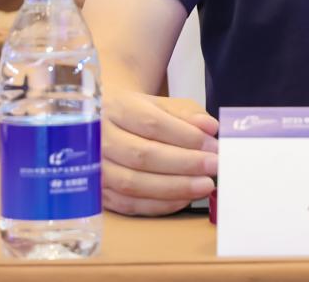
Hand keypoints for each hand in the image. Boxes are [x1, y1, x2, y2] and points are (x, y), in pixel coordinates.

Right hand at [102, 90, 217, 215]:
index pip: (152, 123)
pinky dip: (160, 205)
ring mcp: (94, 169)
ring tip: (204, 185)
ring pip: (134, 183)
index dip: (186, 137)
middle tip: (214, 166)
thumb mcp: (160, 104)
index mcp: (115, 108)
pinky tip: (184, 198)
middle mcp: (98, 139)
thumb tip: (210, 128)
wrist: (104, 126)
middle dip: (184, 164)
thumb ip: (186, 114)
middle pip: (143, 155)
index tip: (213, 146)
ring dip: (174, 188)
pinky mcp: (98, 194)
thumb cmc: (137, 114)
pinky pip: (129, 205)